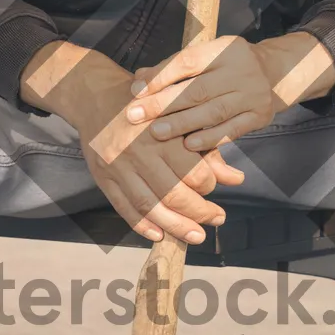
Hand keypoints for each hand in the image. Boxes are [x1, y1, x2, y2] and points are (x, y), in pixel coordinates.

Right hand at [20, 42, 243, 243]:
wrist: (97, 98)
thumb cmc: (148, 108)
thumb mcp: (181, 118)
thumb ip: (208, 150)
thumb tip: (236, 179)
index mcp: (162, 134)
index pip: (193, 172)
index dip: (209, 186)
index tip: (212, 187)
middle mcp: (139, 153)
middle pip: (173, 194)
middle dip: (199, 213)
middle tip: (217, 219)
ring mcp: (118, 168)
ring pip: (150, 207)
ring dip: (175, 227)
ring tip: (195, 236)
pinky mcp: (103, 179)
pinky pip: (124, 208)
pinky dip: (142, 226)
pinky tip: (160, 235)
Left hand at [124, 31, 334, 152]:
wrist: (274, 74)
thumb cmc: (227, 66)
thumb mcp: (206, 57)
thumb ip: (173, 68)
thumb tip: (138, 80)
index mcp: (225, 49)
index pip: (187, 61)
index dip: (160, 77)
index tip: (135, 92)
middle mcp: (241, 69)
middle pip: (197, 90)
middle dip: (163, 104)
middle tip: (135, 117)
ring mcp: (253, 94)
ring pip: (213, 112)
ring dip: (182, 124)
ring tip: (157, 133)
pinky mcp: (260, 116)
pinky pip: (232, 130)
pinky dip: (209, 139)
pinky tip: (189, 145)